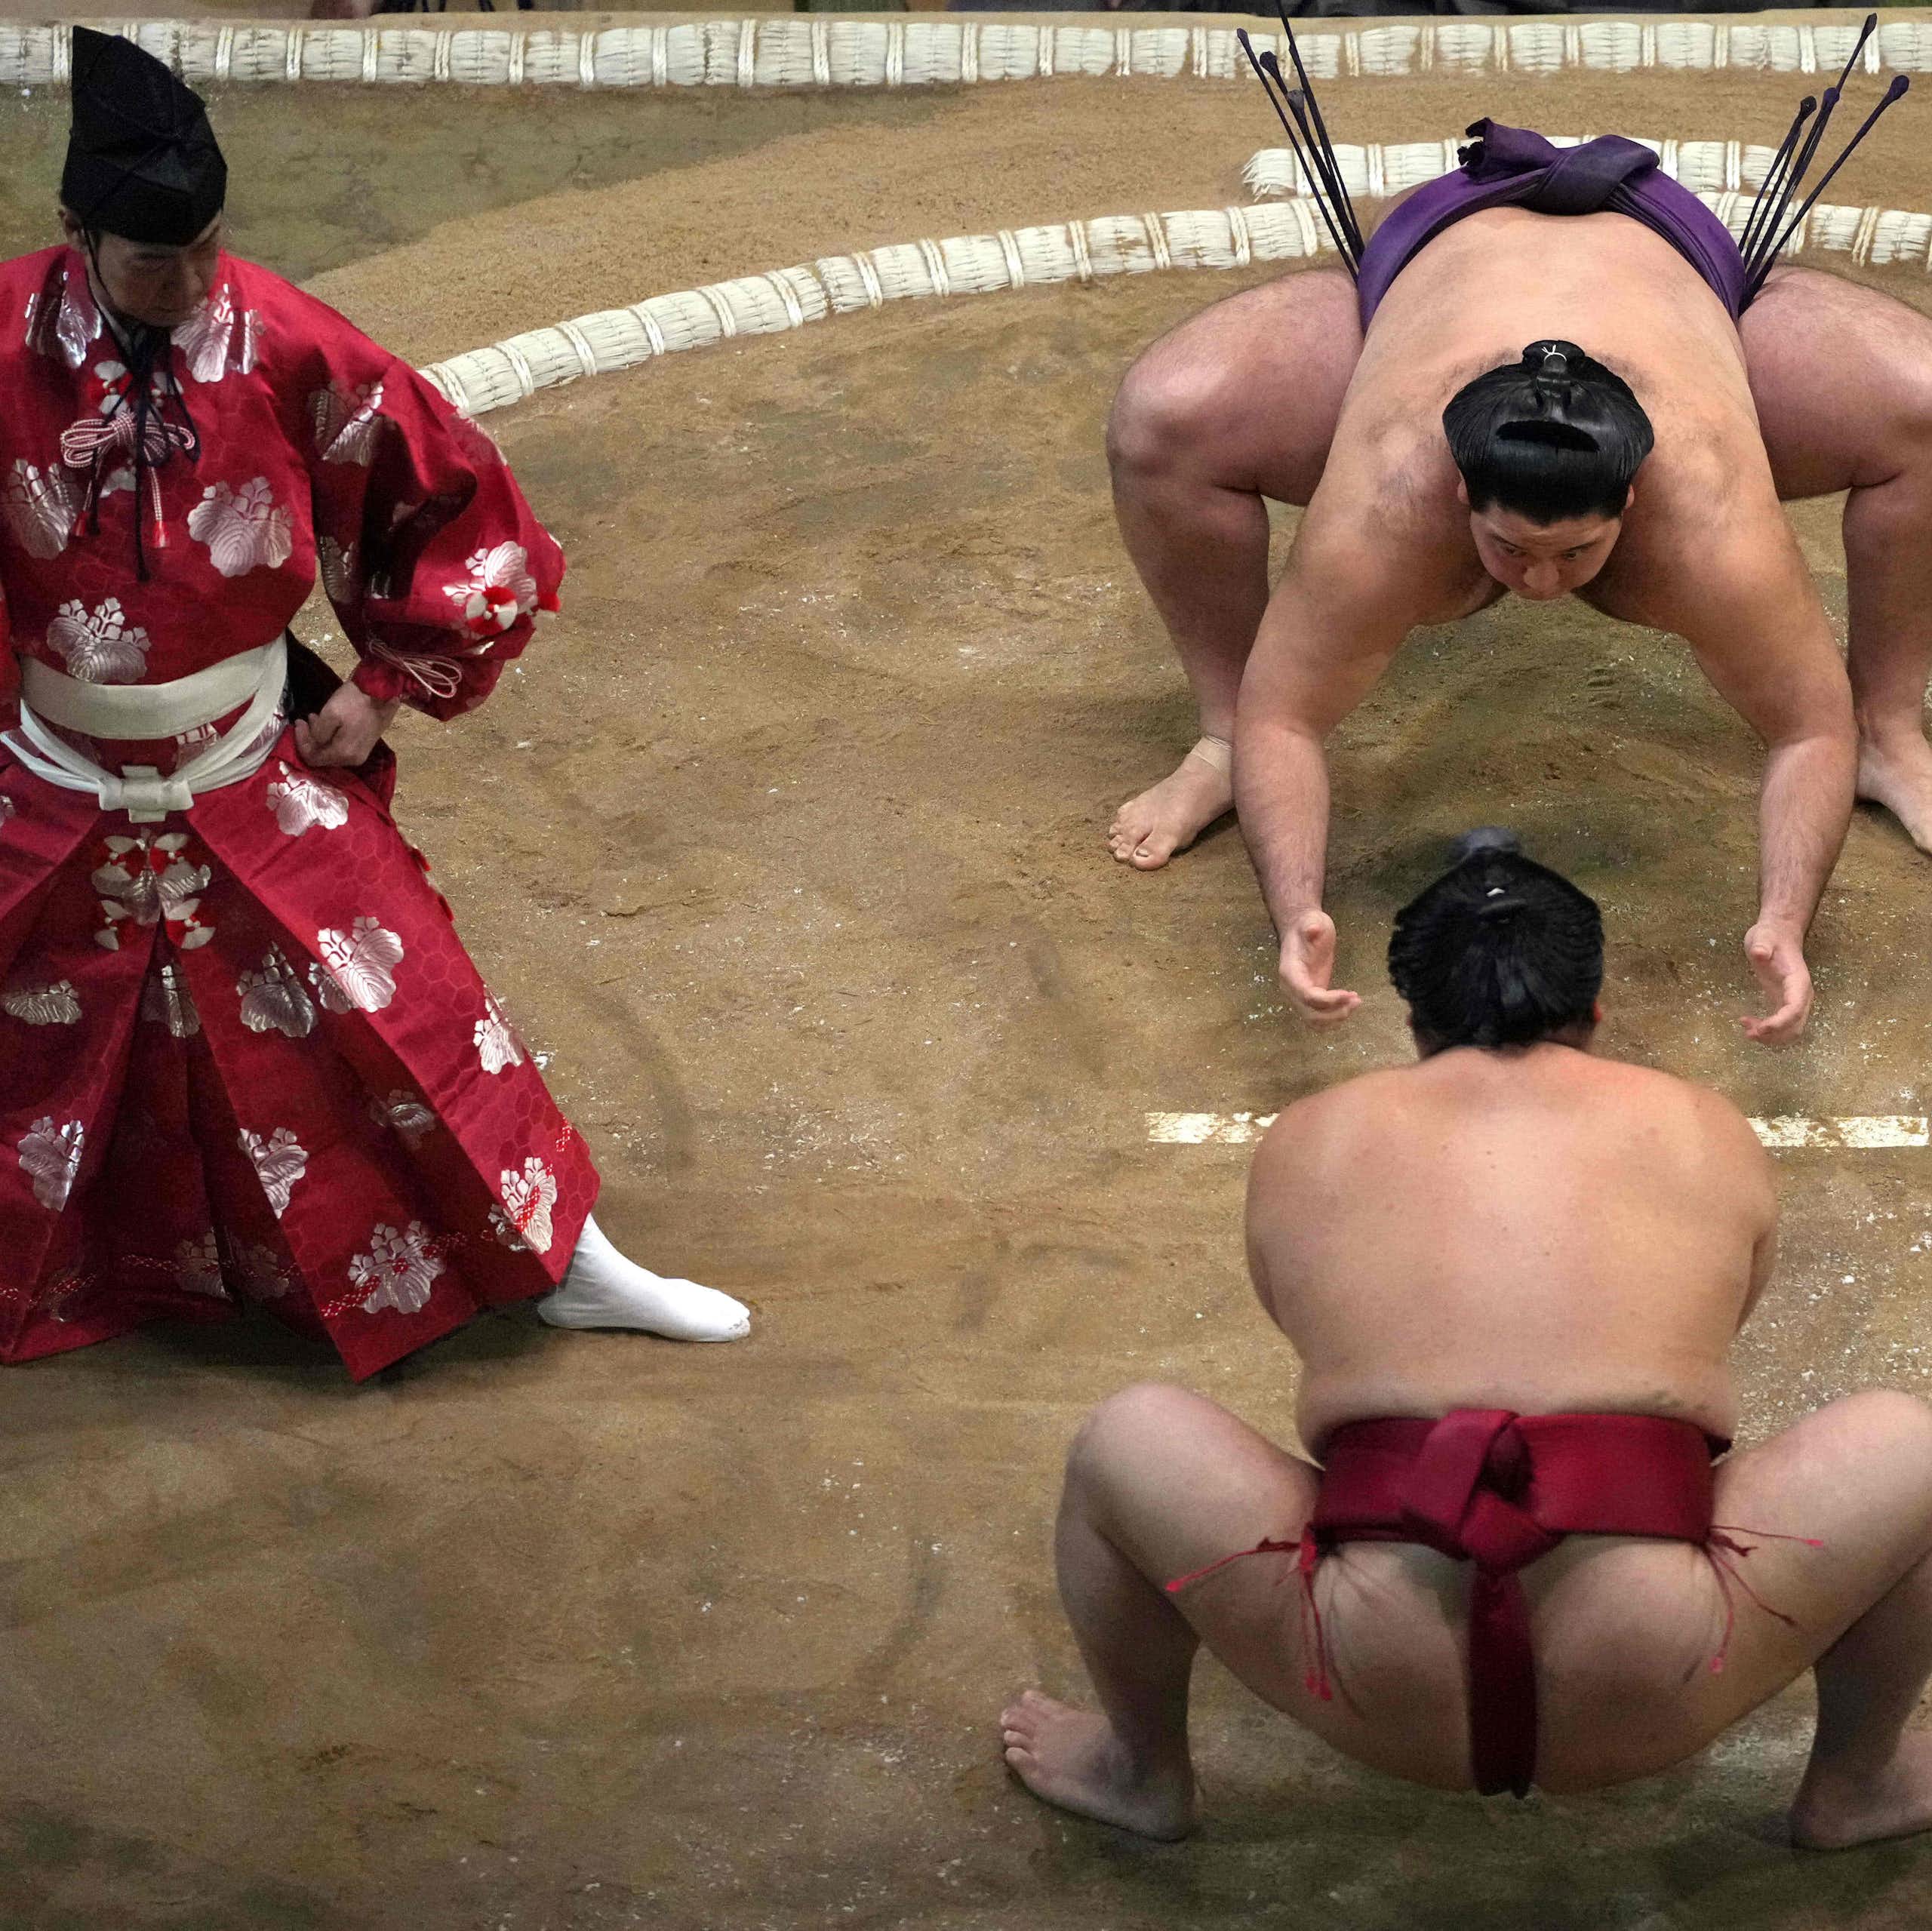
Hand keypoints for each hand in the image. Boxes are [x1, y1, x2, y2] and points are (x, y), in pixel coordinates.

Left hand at [294, 684, 399, 768]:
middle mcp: (352, 760)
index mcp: (343, 753)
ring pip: (331, 752)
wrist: (381, 692)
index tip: (299, 723)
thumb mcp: (330, 713)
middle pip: (322, 757)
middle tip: (305, 720)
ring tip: (314, 718)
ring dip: (319, 737)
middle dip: (310, 739)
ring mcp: (360, 755)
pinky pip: (341, 748)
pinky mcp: (363, 747)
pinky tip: (329, 722)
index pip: (313, 758)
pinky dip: (331, 737)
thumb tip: (313, 742)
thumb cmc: (355, 701)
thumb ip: (318, 733)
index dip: (301, 742)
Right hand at [1278, 908, 1359, 1024]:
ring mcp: (1300, 995)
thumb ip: (1311, 927)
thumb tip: (1312, 929)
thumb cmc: (1307, 925)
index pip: (1307, 995)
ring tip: (1355, 1002)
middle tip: (1356, 1000)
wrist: (1301, 929)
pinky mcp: (1310, 997)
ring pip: (1314, 1020)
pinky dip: (1334, 1018)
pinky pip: (1318, 1017)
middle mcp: (1291, 989)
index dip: (1328, 1000)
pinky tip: (1349, 1006)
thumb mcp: (1311, 921)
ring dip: (1336, 1018)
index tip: (1348, 993)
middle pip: (1310, 1014)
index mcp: (1290, 973)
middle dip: (1335, 1012)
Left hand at [1741, 920, 1811, 1045]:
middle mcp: (1800, 995)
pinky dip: (1766, 1030)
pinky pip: (1781, 1025)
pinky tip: (1747, 1022)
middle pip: (1795, 1026)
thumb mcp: (1763, 936)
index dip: (1780, 1023)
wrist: (1779, 934)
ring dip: (1770, 1037)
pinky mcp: (1783, 1002)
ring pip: (1790, 1030)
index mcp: (1798, 982)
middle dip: (1774, 1035)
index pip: (1795, 1009)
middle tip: (1749, 1033)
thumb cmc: (1770, 935)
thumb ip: (1762, 945)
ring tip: (1746, 1030)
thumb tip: (1759, 953)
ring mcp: (1793, 1000)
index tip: (1761, 1029)